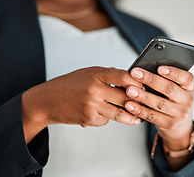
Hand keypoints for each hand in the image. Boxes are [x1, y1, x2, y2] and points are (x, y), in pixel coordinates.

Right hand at [22, 67, 142, 142]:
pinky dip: (106, 119)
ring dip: (130, 117)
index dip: (136, 82)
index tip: (144, 86)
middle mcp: (94, 89)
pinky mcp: (88, 118)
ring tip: (138, 119)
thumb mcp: (87, 73)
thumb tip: (129, 79)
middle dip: (137, 102)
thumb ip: (107, 75)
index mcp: (95, 74)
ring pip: (118, 113)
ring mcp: (91, 105)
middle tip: (146, 105)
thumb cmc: (68, 85)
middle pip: (124, 97)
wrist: (47, 100)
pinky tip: (102, 114)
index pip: (123, 76)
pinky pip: (105, 121)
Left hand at [124, 66, 193, 149]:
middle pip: (169, 89)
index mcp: (190, 87)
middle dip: (150, 80)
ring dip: (143, 96)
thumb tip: (147, 68)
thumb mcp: (178, 88)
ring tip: (130, 90)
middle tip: (135, 73)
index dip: (173, 73)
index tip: (159, 67)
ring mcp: (179, 114)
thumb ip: (167, 79)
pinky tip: (129, 104)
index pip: (186, 78)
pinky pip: (152, 116)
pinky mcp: (169, 124)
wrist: (181, 125)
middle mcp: (187, 100)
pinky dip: (139, 110)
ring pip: (159, 104)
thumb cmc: (175, 99)